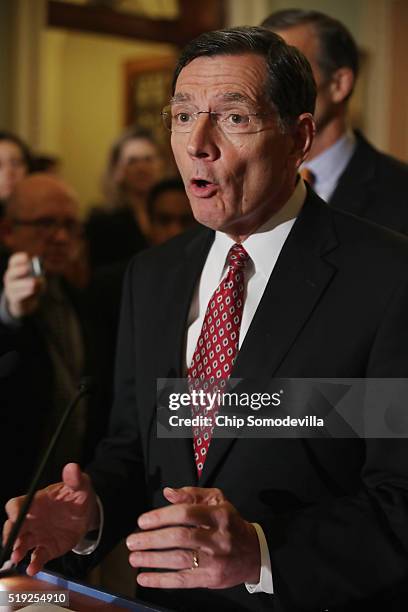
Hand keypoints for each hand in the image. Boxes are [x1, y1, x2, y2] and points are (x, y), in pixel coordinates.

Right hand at [3, 252, 44, 317]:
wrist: (25, 302)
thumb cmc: (32, 286)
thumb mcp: (37, 278)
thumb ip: (39, 276)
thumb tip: (39, 277)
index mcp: (14, 269)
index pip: (13, 261)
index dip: (19, 258)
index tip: (27, 257)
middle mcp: (9, 278)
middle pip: (11, 273)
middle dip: (19, 270)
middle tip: (27, 269)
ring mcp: (10, 288)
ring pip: (16, 285)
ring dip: (27, 284)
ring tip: (35, 283)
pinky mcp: (14, 298)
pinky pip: (20, 295)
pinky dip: (28, 292)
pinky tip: (34, 290)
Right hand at [3, 463, 98, 575]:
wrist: (88, 513)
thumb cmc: (78, 496)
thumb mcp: (80, 486)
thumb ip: (74, 479)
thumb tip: (72, 468)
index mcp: (37, 502)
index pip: (17, 504)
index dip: (14, 509)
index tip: (15, 515)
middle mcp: (33, 520)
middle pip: (13, 527)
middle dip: (10, 534)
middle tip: (11, 542)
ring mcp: (38, 535)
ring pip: (22, 544)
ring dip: (18, 551)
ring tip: (17, 557)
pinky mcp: (47, 548)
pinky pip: (38, 557)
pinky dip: (34, 564)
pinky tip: (33, 568)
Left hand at [126, 486, 259, 588]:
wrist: (254, 552)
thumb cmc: (230, 523)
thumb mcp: (217, 500)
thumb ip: (192, 494)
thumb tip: (168, 493)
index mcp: (219, 515)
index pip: (186, 513)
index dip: (162, 516)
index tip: (143, 521)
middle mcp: (218, 537)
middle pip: (180, 537)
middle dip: (152, 539)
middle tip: (132, 540)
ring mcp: (215, 560)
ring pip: (179, 559)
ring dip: (152, 559)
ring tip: (134, 557)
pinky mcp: (211, 579)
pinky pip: (182, 580)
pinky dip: (161, 580)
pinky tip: (144, 577)